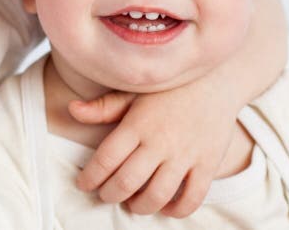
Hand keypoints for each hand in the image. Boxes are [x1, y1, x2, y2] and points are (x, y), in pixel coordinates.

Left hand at [71, 77, 236, 217]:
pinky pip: (192, 198)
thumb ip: (103, 107)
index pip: (106, 159)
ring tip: (133, 202)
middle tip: (105, 194)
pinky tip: (165, 206)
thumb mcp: (134, 92)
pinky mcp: (208, 163)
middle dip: (110, 195)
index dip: (90, 177)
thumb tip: (72, 110)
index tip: (83, 183)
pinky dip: (176, 210)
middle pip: (127, 182)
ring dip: (140, 206)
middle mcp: (160, 141)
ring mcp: (186, 154)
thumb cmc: (169, 88)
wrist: (216, 79)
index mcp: (138, 124)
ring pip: (157, 196)